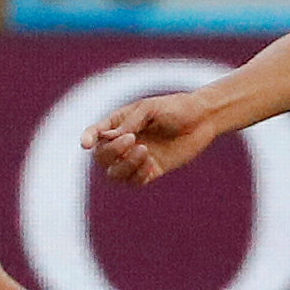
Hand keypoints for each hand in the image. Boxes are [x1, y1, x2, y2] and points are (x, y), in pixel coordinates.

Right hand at [81, 91, 218, 185]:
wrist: (204, 119)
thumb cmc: (177, 107)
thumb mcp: (151, 109)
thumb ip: (131, 123)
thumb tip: (109, 137)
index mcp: (120, 122)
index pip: (96, 133)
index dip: (87, 139)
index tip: (85, 144)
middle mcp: (125, 142)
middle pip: (101, 157)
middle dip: (112, 152)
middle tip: (132, 140)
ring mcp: (137, 158)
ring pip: (115, 173)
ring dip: (125, 166)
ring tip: (145, 151)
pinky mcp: (151, 170)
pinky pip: (135, 182)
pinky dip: (139, 176)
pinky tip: (152, 165)